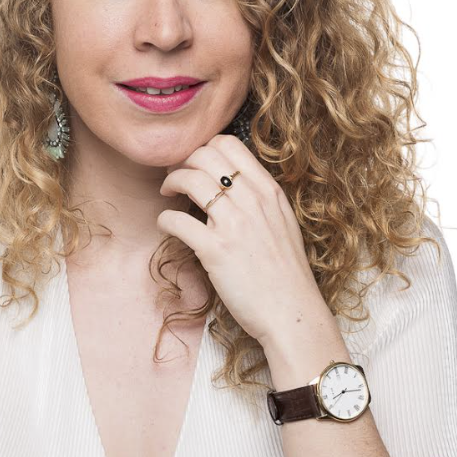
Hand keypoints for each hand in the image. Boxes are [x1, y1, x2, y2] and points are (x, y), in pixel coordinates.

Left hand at [157, 135, 327, 347]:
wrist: (292, 311)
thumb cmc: (286, 273)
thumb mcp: (283, 223)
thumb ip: (260, 199)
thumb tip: (232, 184)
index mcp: (269, 191)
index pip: (229, 145)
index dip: (204, 149)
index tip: (196, 165)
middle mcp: (252, 201)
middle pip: (204, 155)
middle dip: (183, 162)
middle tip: (175, 178)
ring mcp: (234, 225)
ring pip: (189, 179)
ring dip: (170, 183)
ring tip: (167, 195)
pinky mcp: (215, 251)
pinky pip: (177, 220)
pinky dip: (165, 220)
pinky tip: (167, 226)